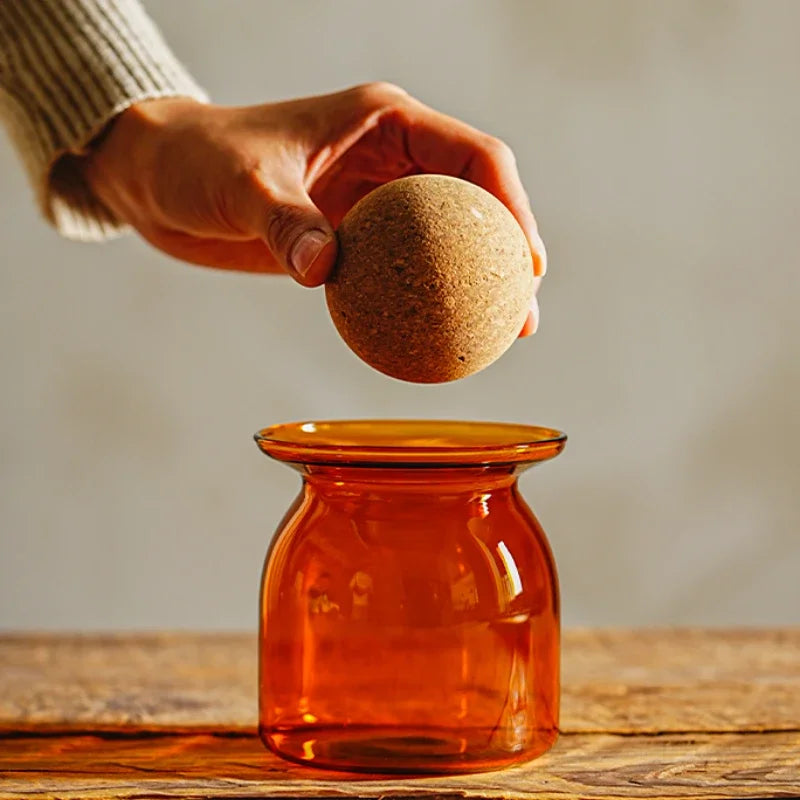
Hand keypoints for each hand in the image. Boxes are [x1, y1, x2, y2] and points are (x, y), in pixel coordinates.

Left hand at [85, 83, 545, 334]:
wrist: (160, 176)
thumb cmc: (197, 159)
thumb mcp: (241, 184)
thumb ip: (285, 222)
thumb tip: (325, 271)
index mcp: (383, 121)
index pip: (473, 156)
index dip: (513, 206)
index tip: (528, 262)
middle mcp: (389, 156)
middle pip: (476, 201)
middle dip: (509, 253)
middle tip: (523, 311)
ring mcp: (373, 198)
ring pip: (446, 239)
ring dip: (475, 283)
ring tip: (499, 335)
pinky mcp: (351, 233)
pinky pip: (403, 268)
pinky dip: (425, 299)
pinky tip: (435, 337)